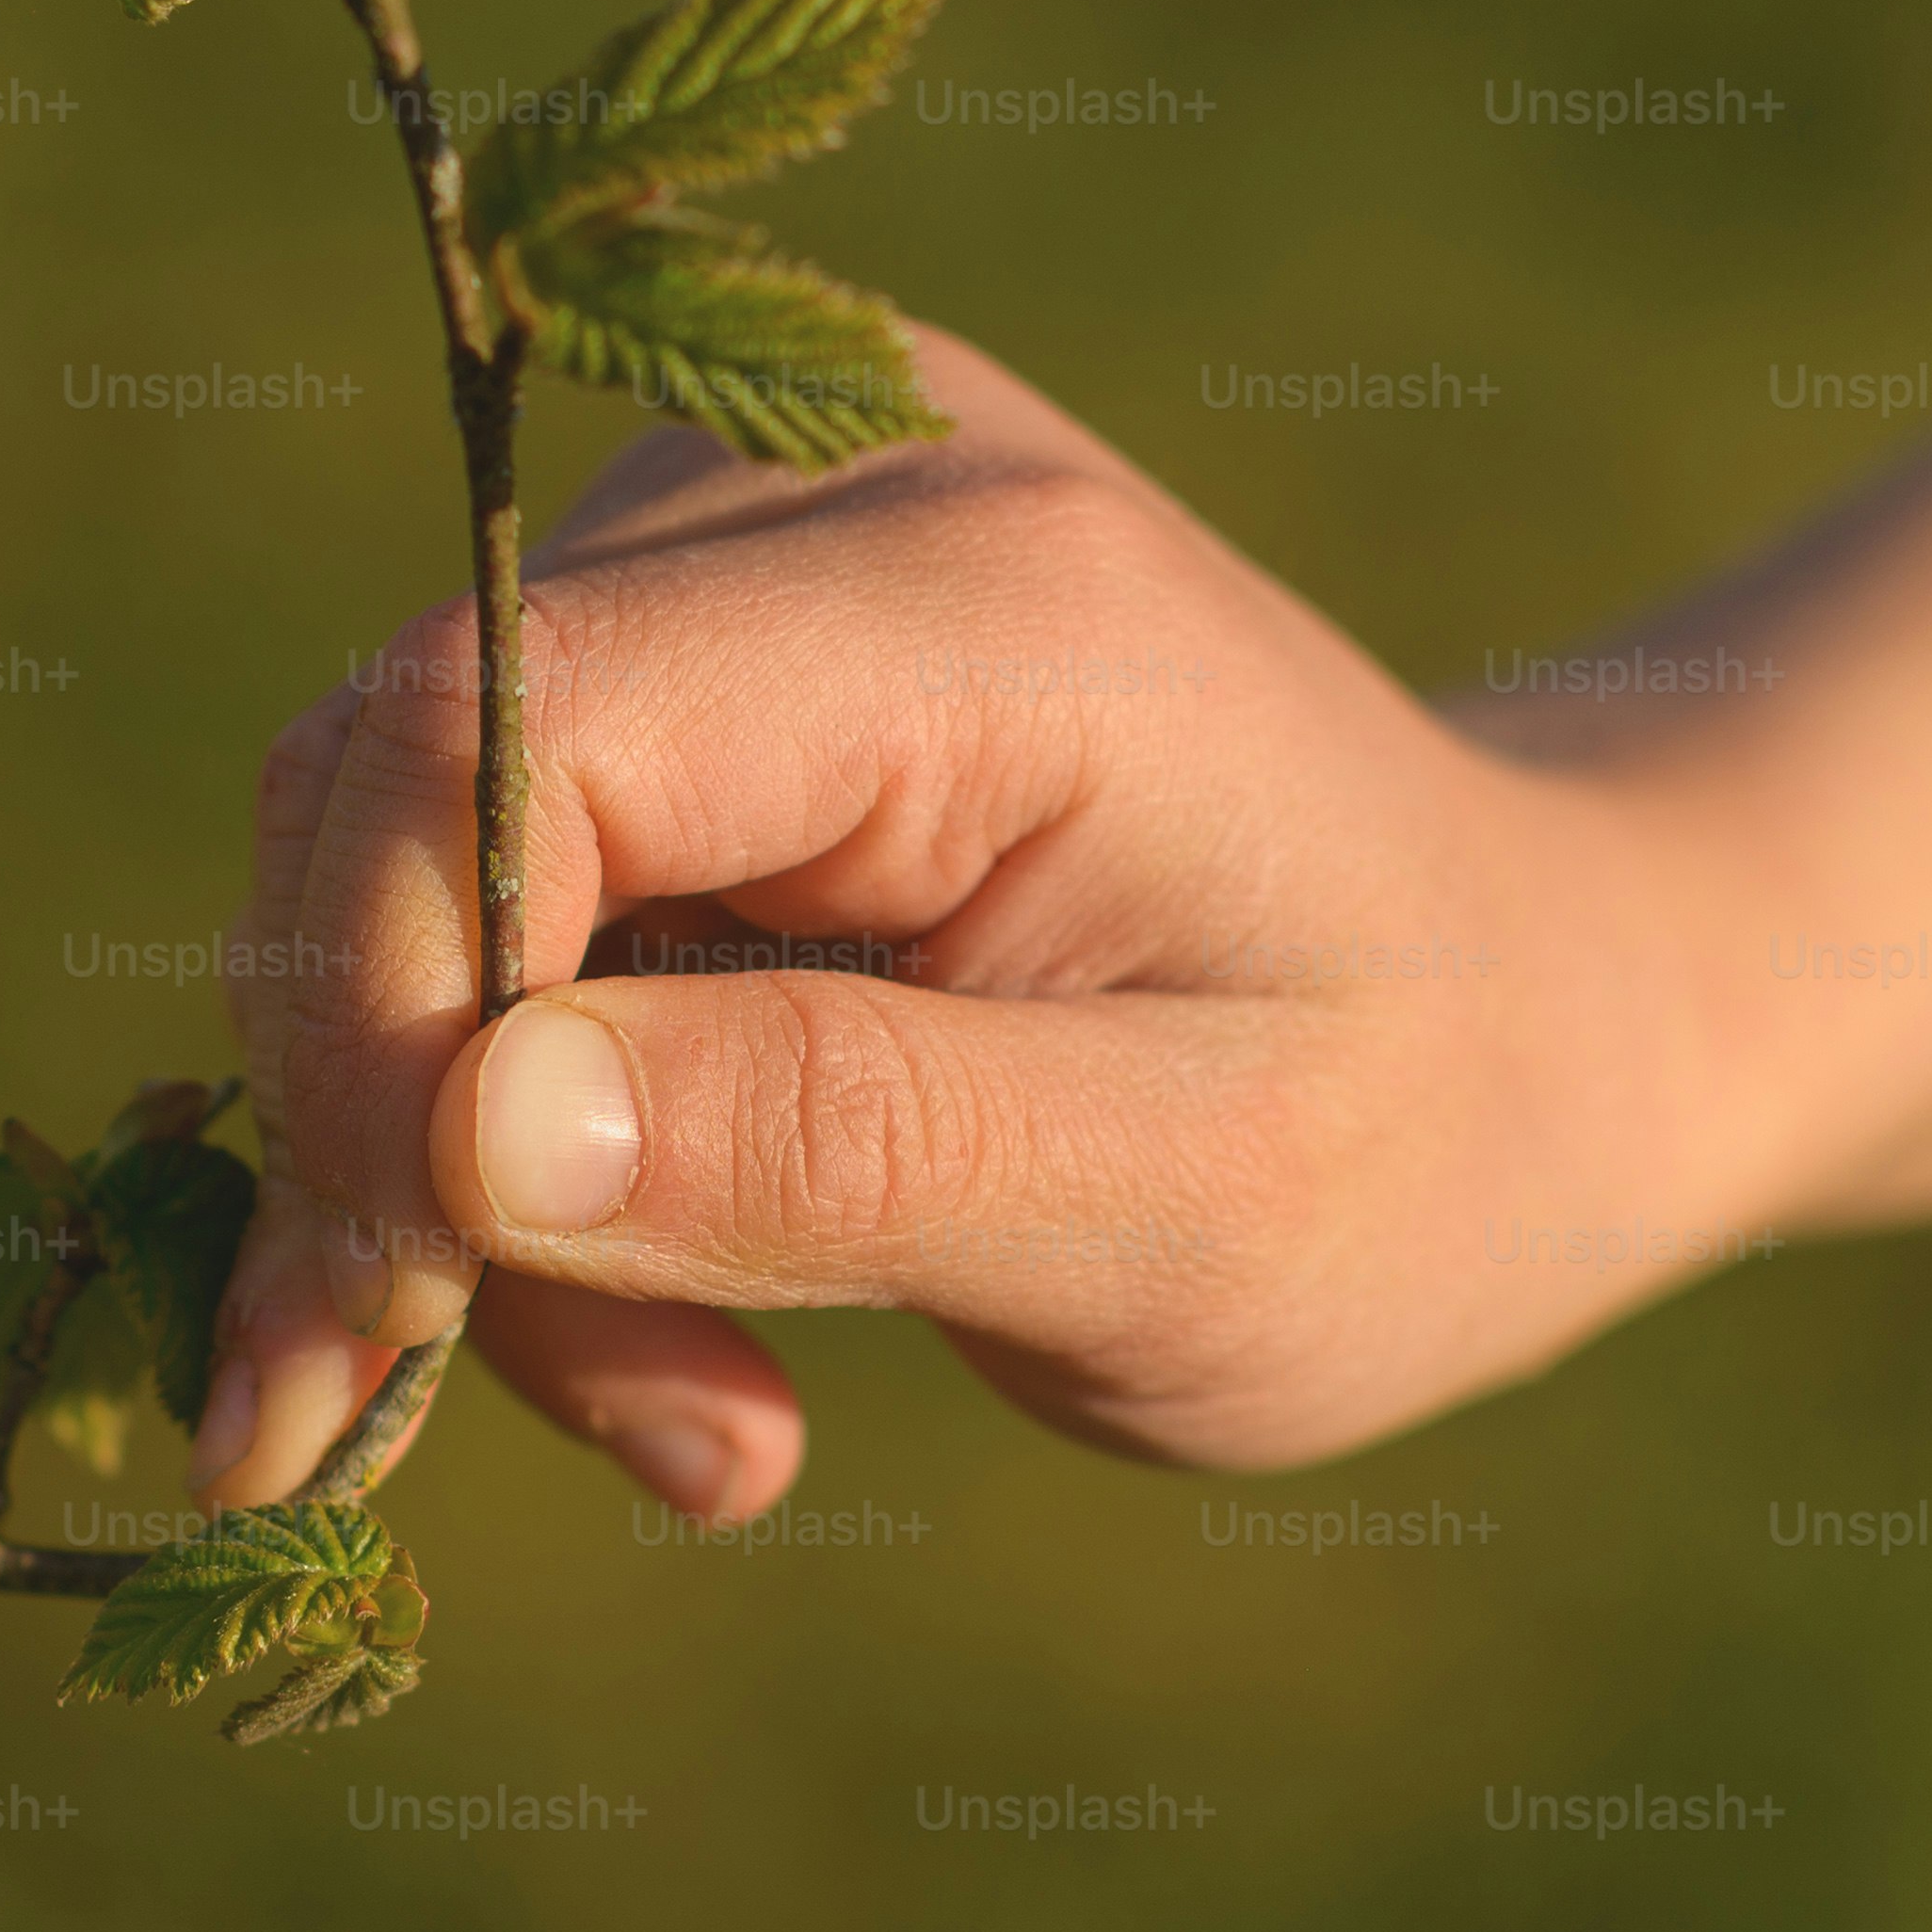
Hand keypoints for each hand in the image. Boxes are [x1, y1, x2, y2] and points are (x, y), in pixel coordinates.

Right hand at [193, 331, 1808, 1517]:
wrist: (1550, 1024)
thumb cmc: (1429, 1137)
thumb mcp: (1198, 1218)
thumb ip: (840, 1149)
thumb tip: (459, 1134)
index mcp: (984, 595)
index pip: (506, 732)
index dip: (381, 1038)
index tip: (388, 1361)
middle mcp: (831, 479)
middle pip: (398, 787)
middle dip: (416, 1160)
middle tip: (654, 1452)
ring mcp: (748, 533)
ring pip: (394, 863)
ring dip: (479, 1194)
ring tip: (727, 1420)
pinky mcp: (702, 640)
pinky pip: (468, 889)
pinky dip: (525, 1139)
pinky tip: (700, 1304)